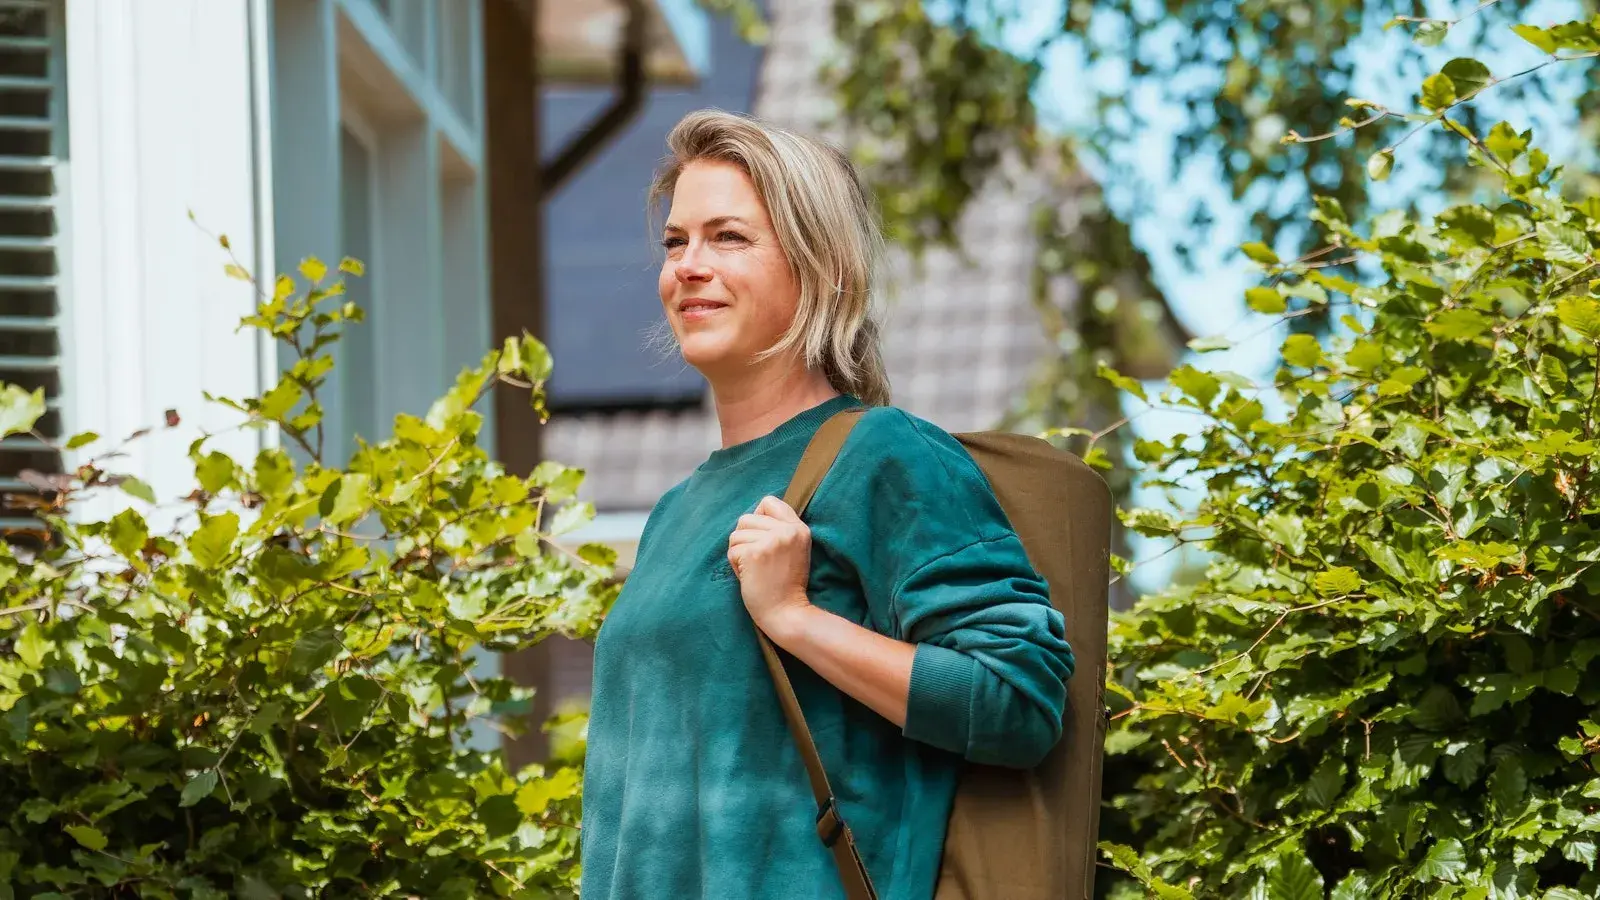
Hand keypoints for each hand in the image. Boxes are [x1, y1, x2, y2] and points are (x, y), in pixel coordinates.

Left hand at [728, 496, 813, 638]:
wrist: (787, 613)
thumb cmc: (785, 585)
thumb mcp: (794, 550)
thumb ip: (780, 530)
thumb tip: (753, 516)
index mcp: (799, 528)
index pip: (769, 502)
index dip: (758, 519)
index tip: (763, 541)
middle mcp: (787, 530)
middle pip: (746, 519)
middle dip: (746, 541)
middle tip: (761, 563)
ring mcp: (771, 540)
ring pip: (736, 535)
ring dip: (739, 554)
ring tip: (755, 570)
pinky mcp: (755, 553)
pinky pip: (732, 551)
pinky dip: (735, 566)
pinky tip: (750, 577)